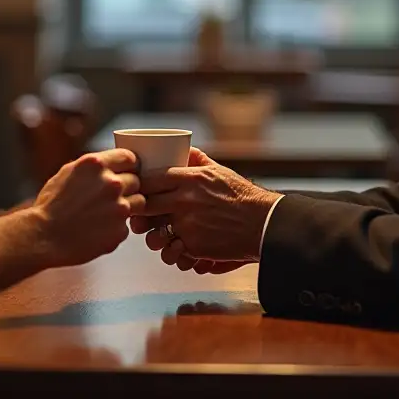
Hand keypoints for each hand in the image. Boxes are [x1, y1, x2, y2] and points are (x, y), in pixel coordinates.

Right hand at [33, 148, 142, 266]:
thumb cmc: (51, 205)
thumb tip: (111, 164)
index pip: (129, 157)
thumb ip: (93, 168)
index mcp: (96, 165)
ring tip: (105, 214)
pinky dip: (116, 227)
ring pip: (139, 202)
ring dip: (127, 207)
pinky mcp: (120, 230)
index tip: (125, 172)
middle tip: (109, 199)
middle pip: (136, 181)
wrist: (43, 237)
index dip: (128, 166)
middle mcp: (111, 183)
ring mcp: (119, 207)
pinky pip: (127, 225)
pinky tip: (98, 230)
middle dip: (127, 188)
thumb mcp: (67, 173)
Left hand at [134, 148, 280, 268]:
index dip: (137, 186)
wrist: (262, 223)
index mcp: (188, 179)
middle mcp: (184, 201)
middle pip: (144, 207)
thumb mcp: (219, 171)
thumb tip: (183, 148)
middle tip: (140, 215)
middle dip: (138, 212)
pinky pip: (171, 251)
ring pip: (151, 234)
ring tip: (157, 234)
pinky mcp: (193, 246)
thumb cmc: (241, 195)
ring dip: (151, 236)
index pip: (148, 180)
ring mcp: (187, 225)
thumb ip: (198, 159)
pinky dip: (171, 251)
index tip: (136, 190)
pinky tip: (177, 246)